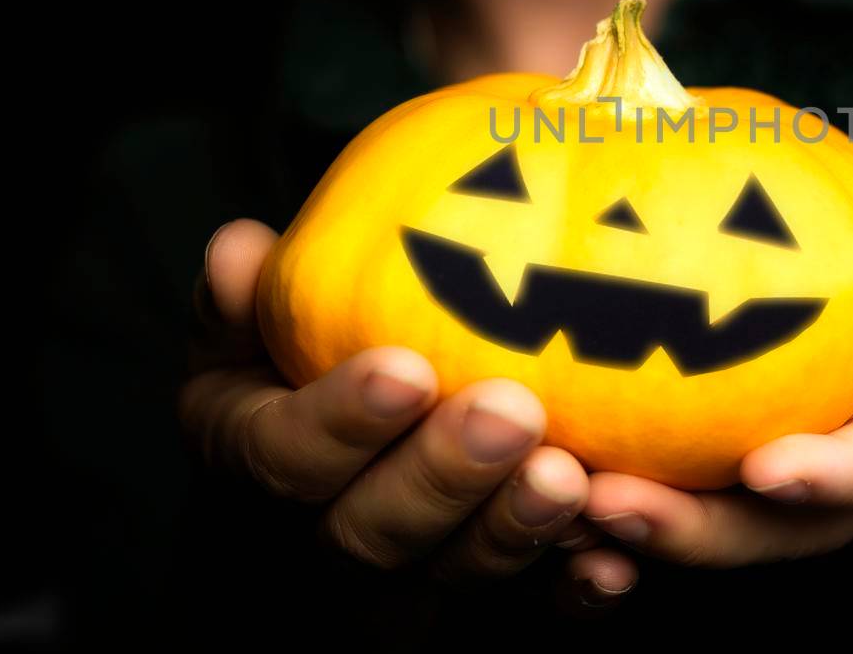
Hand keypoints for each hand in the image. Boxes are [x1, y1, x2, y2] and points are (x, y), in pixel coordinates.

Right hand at [177, 219, 636, 612]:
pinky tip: (611, 565)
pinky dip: (571, 587)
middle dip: (445, 474)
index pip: (282, 455)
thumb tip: (241, 248)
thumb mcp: (259, 320)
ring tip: (569, 476)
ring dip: (514, 527)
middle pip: (372, 529)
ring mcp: (404, 567)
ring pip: (454, 569)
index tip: (406, 370)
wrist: (352, 436)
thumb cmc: (303, 354)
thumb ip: (252, 292)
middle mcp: (321, 525)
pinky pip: (527, 605)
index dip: (341, 420)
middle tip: (512, 414)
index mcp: (253, 451)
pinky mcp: (476, 583)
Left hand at [579, 167, 852, 588]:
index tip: (771, 466)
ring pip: (701, 532)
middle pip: (767, 530)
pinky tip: (525, 484)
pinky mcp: (726, 480)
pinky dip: (601, 514)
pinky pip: (666, 508)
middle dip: (690, 528)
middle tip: (609, 500)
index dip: (834, 475)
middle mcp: (847, 489)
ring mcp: (781, 495)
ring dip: (623, 528)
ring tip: (544, 495)